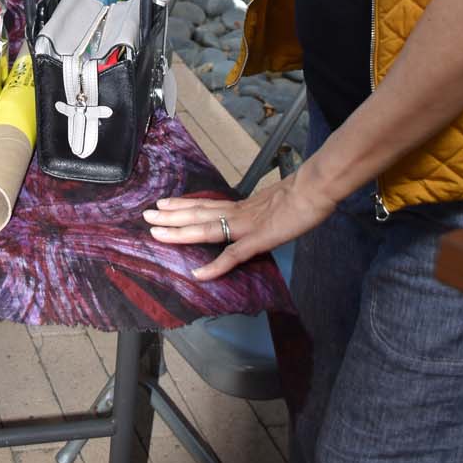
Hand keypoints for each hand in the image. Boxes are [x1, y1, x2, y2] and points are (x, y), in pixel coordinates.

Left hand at [142, 168, 335, 279]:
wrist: (315, 189)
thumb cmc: (303, 194)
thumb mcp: (276, 202)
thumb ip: (262, 210)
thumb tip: (259, 215)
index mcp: (242, 205)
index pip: (206, 204)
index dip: (184, 205)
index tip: (164, 203)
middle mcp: (238, 212)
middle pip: (198, 214)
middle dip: (171, 216)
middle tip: (146, 215)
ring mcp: (246, 226)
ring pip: (205, 229)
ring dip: (179, 232)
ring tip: (156, 232)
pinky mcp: (258, 239)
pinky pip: (231, 255)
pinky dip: (214, 266)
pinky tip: (198, 274)